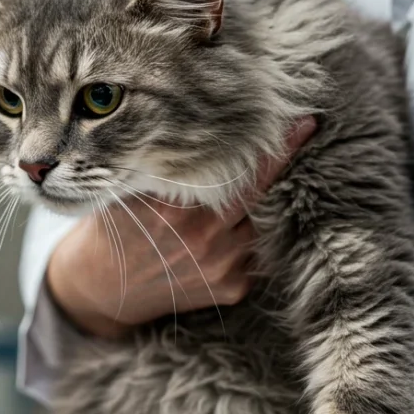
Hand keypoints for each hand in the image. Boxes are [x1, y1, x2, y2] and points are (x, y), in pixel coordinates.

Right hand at [47, 117, 316, 336]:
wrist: (105, 291)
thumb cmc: (117, 228)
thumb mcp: (128, 190)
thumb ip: (164, 167)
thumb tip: (199, 124)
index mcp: (175, 209)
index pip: (237, 171)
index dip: (273, 148)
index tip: (304, 121)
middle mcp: (204, 238)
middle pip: (260, 192)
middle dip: (283, 161)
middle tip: (307, 127)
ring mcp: (222, 266)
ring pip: (261, 222)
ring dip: (259, 207)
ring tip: (244, 196)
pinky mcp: (232, 288)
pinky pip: (255, 253)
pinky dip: (249, 239)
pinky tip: (227, 236)